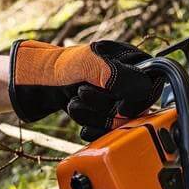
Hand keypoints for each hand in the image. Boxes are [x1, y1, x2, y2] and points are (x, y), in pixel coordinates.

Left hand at [8, 39, 162, 139]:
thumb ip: (120, 75)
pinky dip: (94, 128)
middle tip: (83, 94)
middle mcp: (126, 78)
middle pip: (136, 106)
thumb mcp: (89, 65)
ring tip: (75, 103)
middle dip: (106, 106)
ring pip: (121, 120)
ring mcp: (116, 97)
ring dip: (95, 116)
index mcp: (129, 58)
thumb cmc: (61, 68)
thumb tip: (145, 89)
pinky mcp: (106, 113)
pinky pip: (110, 130)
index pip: (151, 83)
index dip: (138, 99)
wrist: (38, 85)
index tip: (121, 106)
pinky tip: (81, 121)